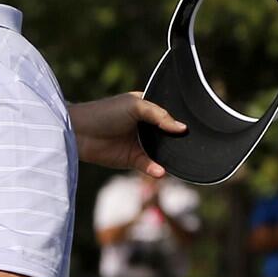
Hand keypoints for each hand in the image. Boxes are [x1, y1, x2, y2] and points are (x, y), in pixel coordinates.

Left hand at [70, 92, 186, 176]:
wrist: (78, 132)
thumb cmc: (104, 112)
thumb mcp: (135, 106)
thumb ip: (159, 115)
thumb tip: (182, 128)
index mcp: (147, 108)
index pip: (170, 115)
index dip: (181, 119)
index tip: (199, 125)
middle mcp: (146, 126)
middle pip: (168, 136)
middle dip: (178, 141)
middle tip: (194, 147)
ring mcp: (139, 144)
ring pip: (161, 152)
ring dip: (169, 157)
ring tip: (181, 162)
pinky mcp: (131, 159)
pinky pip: (149, 165)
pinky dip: (155, 169)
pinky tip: (160, 171)